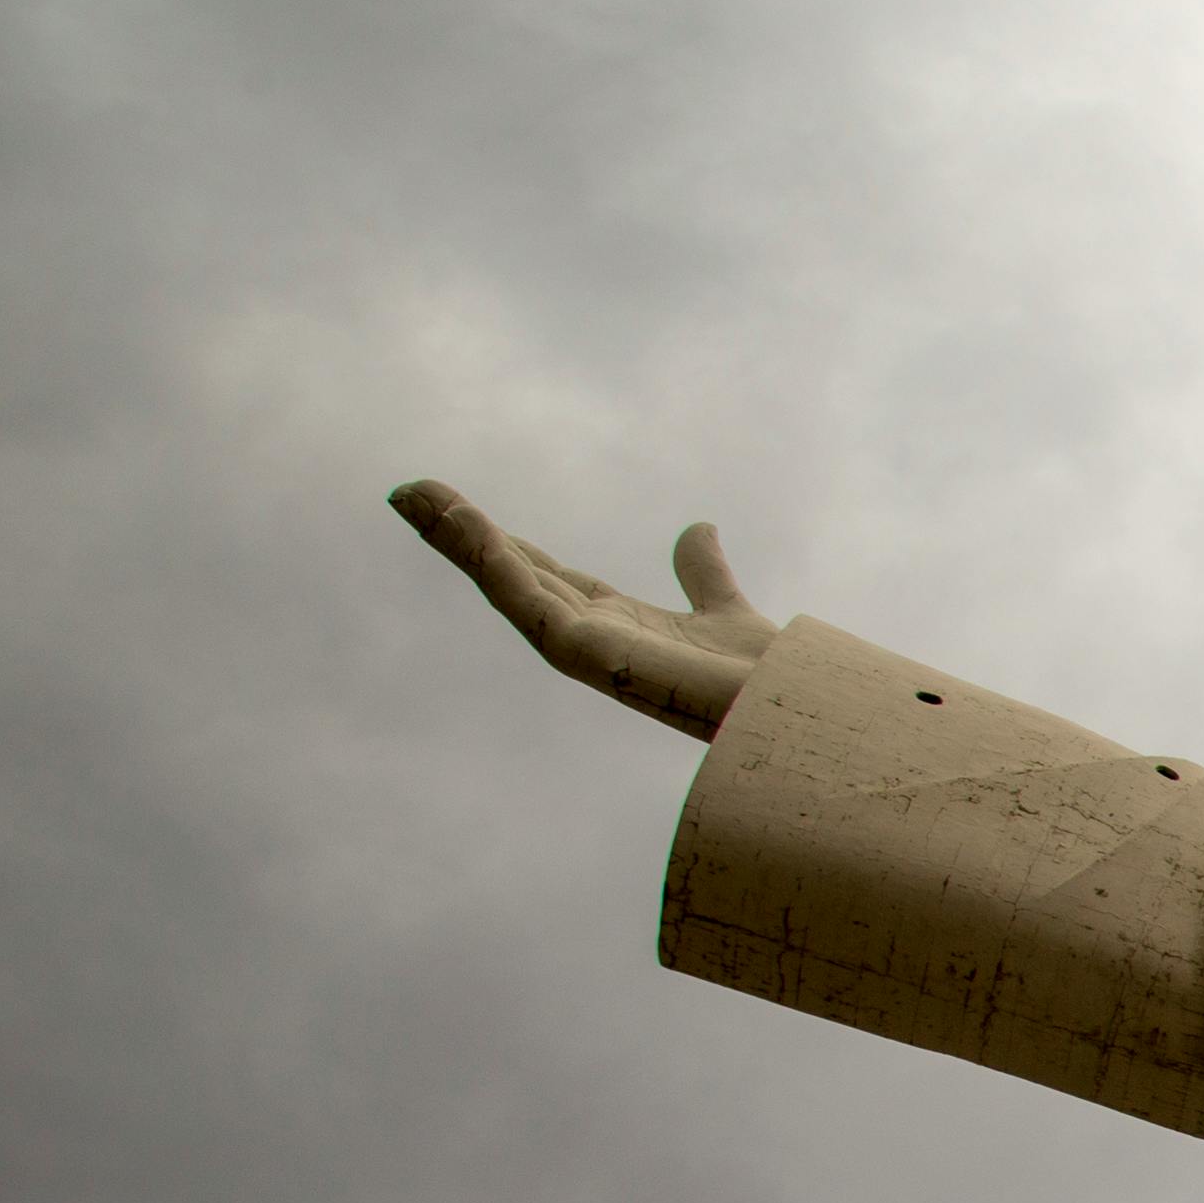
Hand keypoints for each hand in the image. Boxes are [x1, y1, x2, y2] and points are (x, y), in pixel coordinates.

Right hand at [388, 480, 776, 741]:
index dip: (497, 539)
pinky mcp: (591, 658)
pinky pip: (533, 606)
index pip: (540, 573)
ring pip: (508, 587)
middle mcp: (592, 638)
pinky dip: (498, 566)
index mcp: (614, 622)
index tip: (452, 504)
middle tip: (408, 493)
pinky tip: (469, 526)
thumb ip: (703, 572)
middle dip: (459, 536)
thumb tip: (699, 528)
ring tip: (415, 498)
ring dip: (461, 542)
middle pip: (510, 576)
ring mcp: (587, 650)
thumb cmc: (764, 678)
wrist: (794, 710)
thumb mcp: (722, 608)